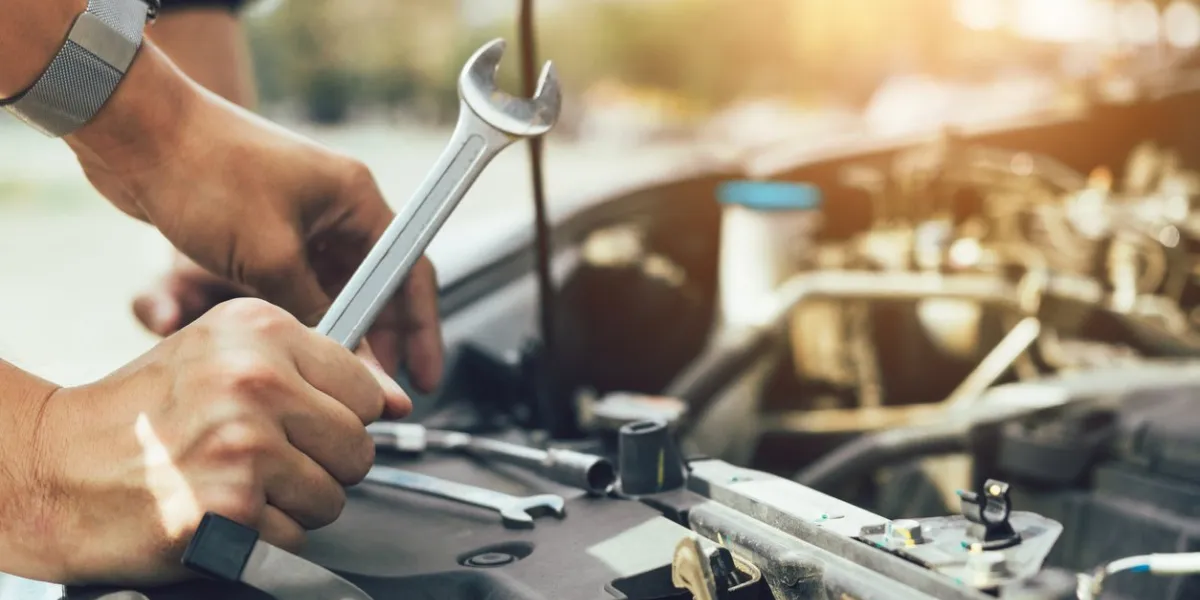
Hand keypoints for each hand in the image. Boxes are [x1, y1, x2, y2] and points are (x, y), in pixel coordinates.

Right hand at [28, 299, 406, 584]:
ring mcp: (246, 446)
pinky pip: (299, 537)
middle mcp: (257, 381)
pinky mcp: (235, 509)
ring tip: (236, 482)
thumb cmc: (140, 414)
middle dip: (321, 464)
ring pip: (336, 496)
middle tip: (262, 459)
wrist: (56, 469)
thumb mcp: (222, 356)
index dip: (341, 415)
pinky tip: (220, 510)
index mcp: (260, 331)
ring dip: (294, 504)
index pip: (367, 387)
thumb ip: (313, 370)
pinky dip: (266, 538)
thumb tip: (398, 400)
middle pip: (359, 446)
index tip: (304, 423)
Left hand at [67, 44, 443, 399]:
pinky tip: (300, 344)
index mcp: (356, 198)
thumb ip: (315, 311)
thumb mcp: (269, 257)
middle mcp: (337, 206)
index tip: (424, 375)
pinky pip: (299, 279)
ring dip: (340, 327)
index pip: (410, 270)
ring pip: (337, 286)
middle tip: (380, 388)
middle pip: (379, 283)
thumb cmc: (206, 175)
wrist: (135, 133)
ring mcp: (301, 215)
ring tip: (339, 374)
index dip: (422, 328)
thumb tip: (346, 358)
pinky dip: (304, 312)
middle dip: (382, 337)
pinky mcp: (265, 225)